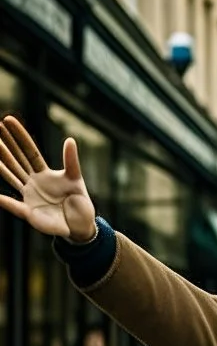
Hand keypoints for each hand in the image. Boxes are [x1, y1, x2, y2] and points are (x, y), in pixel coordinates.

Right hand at [0, 116, 96, 240]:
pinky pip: (15, 206)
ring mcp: (29, 196)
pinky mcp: (29, 213)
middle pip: (17, 161)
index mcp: (44, 172)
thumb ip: (70, 160)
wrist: (80, 225)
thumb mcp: (75, 178)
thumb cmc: (77, 201)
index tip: (8, 120)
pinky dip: (6, 202)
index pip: (29, 151)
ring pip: (12, 178)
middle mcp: (32, 182)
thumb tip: (69, 139)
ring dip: (1, 166)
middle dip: (5, 146)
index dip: (19, 136)